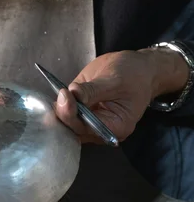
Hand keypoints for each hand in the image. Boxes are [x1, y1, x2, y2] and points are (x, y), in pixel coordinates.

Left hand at [55, 48, 188, 143]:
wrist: (141, 70)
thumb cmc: (134, 75)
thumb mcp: (114, 79)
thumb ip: (91, 90)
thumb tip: (70, 94)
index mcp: (115, 127)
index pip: (84, 127)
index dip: (70, 113)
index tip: (65, 94)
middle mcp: (102, 131)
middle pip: (73, 128)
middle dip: (63, 111)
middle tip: (60, 92)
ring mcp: (93, 123)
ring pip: (68, 123)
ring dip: (61, 109)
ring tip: (60, 93)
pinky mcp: (86, 114)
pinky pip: (70, 114)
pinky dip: (63, 105)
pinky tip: (61, 95)